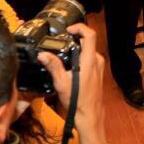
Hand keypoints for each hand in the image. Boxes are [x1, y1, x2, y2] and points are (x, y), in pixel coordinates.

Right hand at [37, 23, 107, 143]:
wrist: (90, 115)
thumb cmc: (78, 101)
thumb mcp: (62, 83)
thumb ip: (53, 66)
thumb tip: (43, 55)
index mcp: (90, 61)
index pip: (89, 35)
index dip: (80, 28)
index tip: (69, 30)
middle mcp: (97, 61)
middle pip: (88, 42)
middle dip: (75, 41)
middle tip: (62, 44)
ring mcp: (99, 67)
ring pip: (89, 51)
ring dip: (77, 51)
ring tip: (64, 57)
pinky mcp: (99, 73)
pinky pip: (90, 59)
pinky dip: (81, 59)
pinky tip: (71, 68)